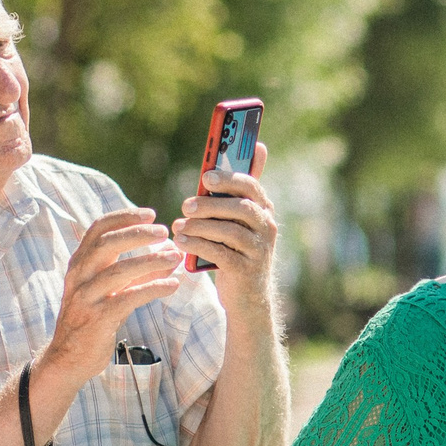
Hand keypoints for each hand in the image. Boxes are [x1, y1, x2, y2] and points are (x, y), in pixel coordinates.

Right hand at [39, 207, 186, 387]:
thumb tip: (170, 255)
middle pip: (106, 243)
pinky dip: (153, 289)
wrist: (69, 358)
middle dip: (137, 234)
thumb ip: (136, 273)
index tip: (151, 213)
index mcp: (79, 263)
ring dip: (151, 261)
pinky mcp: (97, 318)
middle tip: (164, 231)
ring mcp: (85, 297)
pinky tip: (173, 285)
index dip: (124, 217)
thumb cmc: (93, 320)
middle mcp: (79, 276)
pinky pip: (128, 298)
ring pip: (119, 271)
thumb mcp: (111, 291)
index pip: (98, 229)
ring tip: (175, 257)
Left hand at [174, 145, 278, 310]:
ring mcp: (258, 250)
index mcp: (264, 210)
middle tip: (186, 205)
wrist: (248, 298)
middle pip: (240, 208)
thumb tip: (257, 146)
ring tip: (179, 226)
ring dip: (200, 226)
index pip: (251, 186)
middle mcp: (266, 228)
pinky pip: (220, 253)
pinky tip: (181, 242)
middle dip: (211, 204)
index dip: (229, 179)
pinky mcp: (246, 270)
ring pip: (229, 231)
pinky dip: (198, 246)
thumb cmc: (237, 251)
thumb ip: (240, 189)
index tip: (206, 177)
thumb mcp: (240, 221)